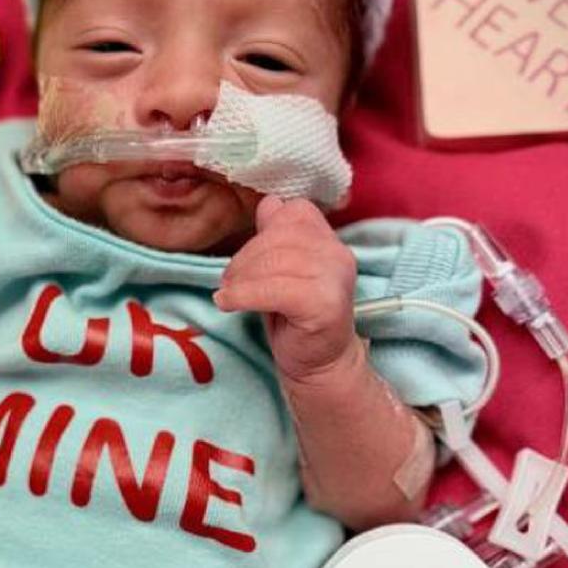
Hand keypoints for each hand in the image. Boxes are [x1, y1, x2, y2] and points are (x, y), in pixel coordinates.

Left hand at [214, 196, 357, 383]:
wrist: (319, 365)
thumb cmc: (296, 318)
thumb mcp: (282, 271)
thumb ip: (276, 237)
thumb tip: (268, 203)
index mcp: (330, 241)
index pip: (294, 212)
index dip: (264, 230)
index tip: (247, 259)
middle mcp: (338, 254)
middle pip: (279, 237)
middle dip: (245, 259)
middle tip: (229, 282)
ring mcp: (335, 279)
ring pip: (274, 262)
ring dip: (241, 278)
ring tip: (229, 295)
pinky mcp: (325, 304)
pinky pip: (274, 289)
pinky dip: (244, 295)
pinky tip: (229, 303)